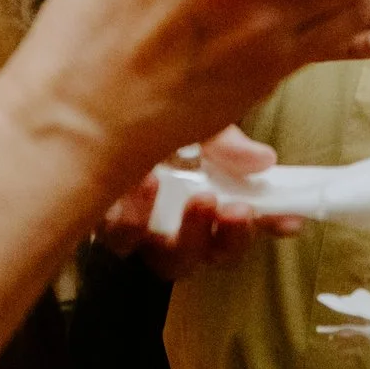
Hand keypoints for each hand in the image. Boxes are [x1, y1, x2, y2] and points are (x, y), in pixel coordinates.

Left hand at [99, 127, 305, 277]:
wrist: (78, 107)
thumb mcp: (192, 117)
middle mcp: (171, 223)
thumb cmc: (142, 114)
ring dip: (191, 237)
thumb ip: (225, 142)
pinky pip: (121, 238)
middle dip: (229, 239)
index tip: (291, 219)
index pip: (244, 222)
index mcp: (202, 196)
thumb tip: (264, 161)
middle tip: (237, 209)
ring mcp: (137, 230)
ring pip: (170, 261)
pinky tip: (144, 181)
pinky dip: (137, 218)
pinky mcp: (100, 225)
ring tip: (198, 199)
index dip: (272, 225)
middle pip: (210, 255)